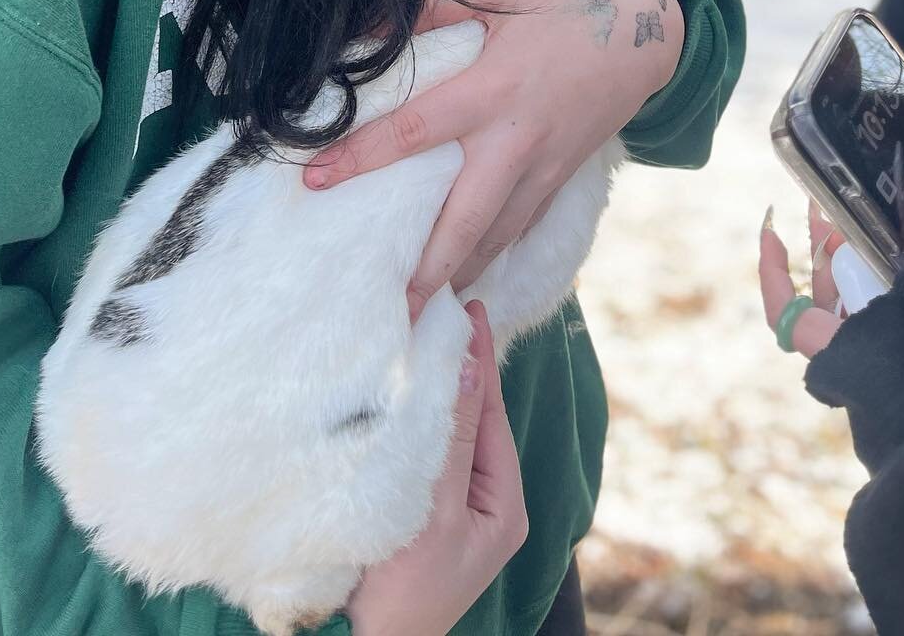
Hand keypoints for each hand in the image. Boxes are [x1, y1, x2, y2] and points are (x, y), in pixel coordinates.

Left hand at [304, 0, 683, 317]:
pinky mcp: (555, 183)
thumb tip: (368, 27)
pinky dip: (485, 260)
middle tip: (383, 306)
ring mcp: (540, 170)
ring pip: (490, 238)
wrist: (642, 39)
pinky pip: (515, 231)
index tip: (315, 179)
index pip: (415, 130)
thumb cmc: (561, 4)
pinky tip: (459, 283)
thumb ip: (432, 4)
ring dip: (451, 277)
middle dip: (422, 267)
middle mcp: (515, 142)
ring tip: (411, 313)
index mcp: (494, 89)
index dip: (362, 156)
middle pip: (461, 219)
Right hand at [347, 302, 526, 635]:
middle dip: (458, 369)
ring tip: (423, 338)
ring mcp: (451, 511)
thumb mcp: (434, 511)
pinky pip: (423, 452)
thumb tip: (469, 365)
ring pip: (446, 433)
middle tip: (445, 312)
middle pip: (472, 420)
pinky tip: (399, 392)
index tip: (469, 309)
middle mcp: (484, 505)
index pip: (490, 414)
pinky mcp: (418, 515)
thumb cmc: (402, 594)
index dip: (479, 360)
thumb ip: (451, 438)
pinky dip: (414, 419)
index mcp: (504, 506)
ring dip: (433, 392)